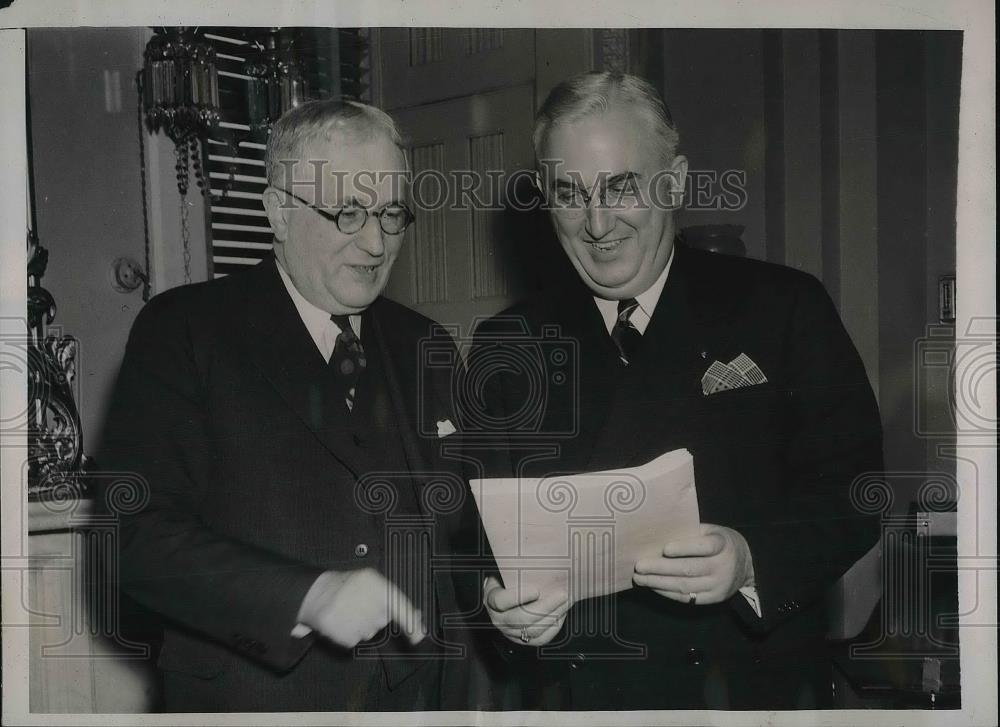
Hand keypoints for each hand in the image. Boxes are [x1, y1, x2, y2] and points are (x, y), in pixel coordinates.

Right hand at [297, 568, 426, 648]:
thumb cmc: (346, 586)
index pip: (399, 604)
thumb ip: (394, 600)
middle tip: (358, 604)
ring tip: (347, 610)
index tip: (418, 636)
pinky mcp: (341, 632)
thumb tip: (418, 620)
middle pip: (381, 620)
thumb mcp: (371, 582)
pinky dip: (348, 633)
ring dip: (360, 625)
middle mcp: (366, 600)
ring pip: (368, 631)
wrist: (314, 593)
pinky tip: (340, 620)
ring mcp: (353, 617)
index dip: (411, 622)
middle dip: (373, 616)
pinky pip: (353, 640)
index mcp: (375, 583)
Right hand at [483, 576, 570, 645]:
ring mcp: (509, 631)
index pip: (501, 601)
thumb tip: (536, 558)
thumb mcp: (505, 571)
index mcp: (491, 599)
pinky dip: (553, 628)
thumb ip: (516, 569)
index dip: (519, 597)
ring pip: (533, 630)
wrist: (502, 594)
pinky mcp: (521, 639)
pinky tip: (561, 614)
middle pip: (522, 618)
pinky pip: (540, 639)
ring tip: (565, 602)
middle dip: (545, 607)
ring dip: (553, 616)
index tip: (537, 590)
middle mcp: (498, 619)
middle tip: (562, 595)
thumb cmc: (506, 579)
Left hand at [633, 524, 752, 604]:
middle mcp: (723, 566)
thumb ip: (691, 532)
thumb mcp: (711, 531)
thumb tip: (659, 534)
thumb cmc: (720, 542)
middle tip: (639, 566)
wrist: (746, 565)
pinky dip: (668, 593)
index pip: (705, 547)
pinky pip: (687, 598)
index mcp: (723, 545)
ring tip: (640, 578)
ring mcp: (719, 585)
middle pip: (689, 569)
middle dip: (661, 568)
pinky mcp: (713, 598)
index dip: (685, 548)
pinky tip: (653, 586)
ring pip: (685, 586)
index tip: (665, 549)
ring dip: (659, 583)